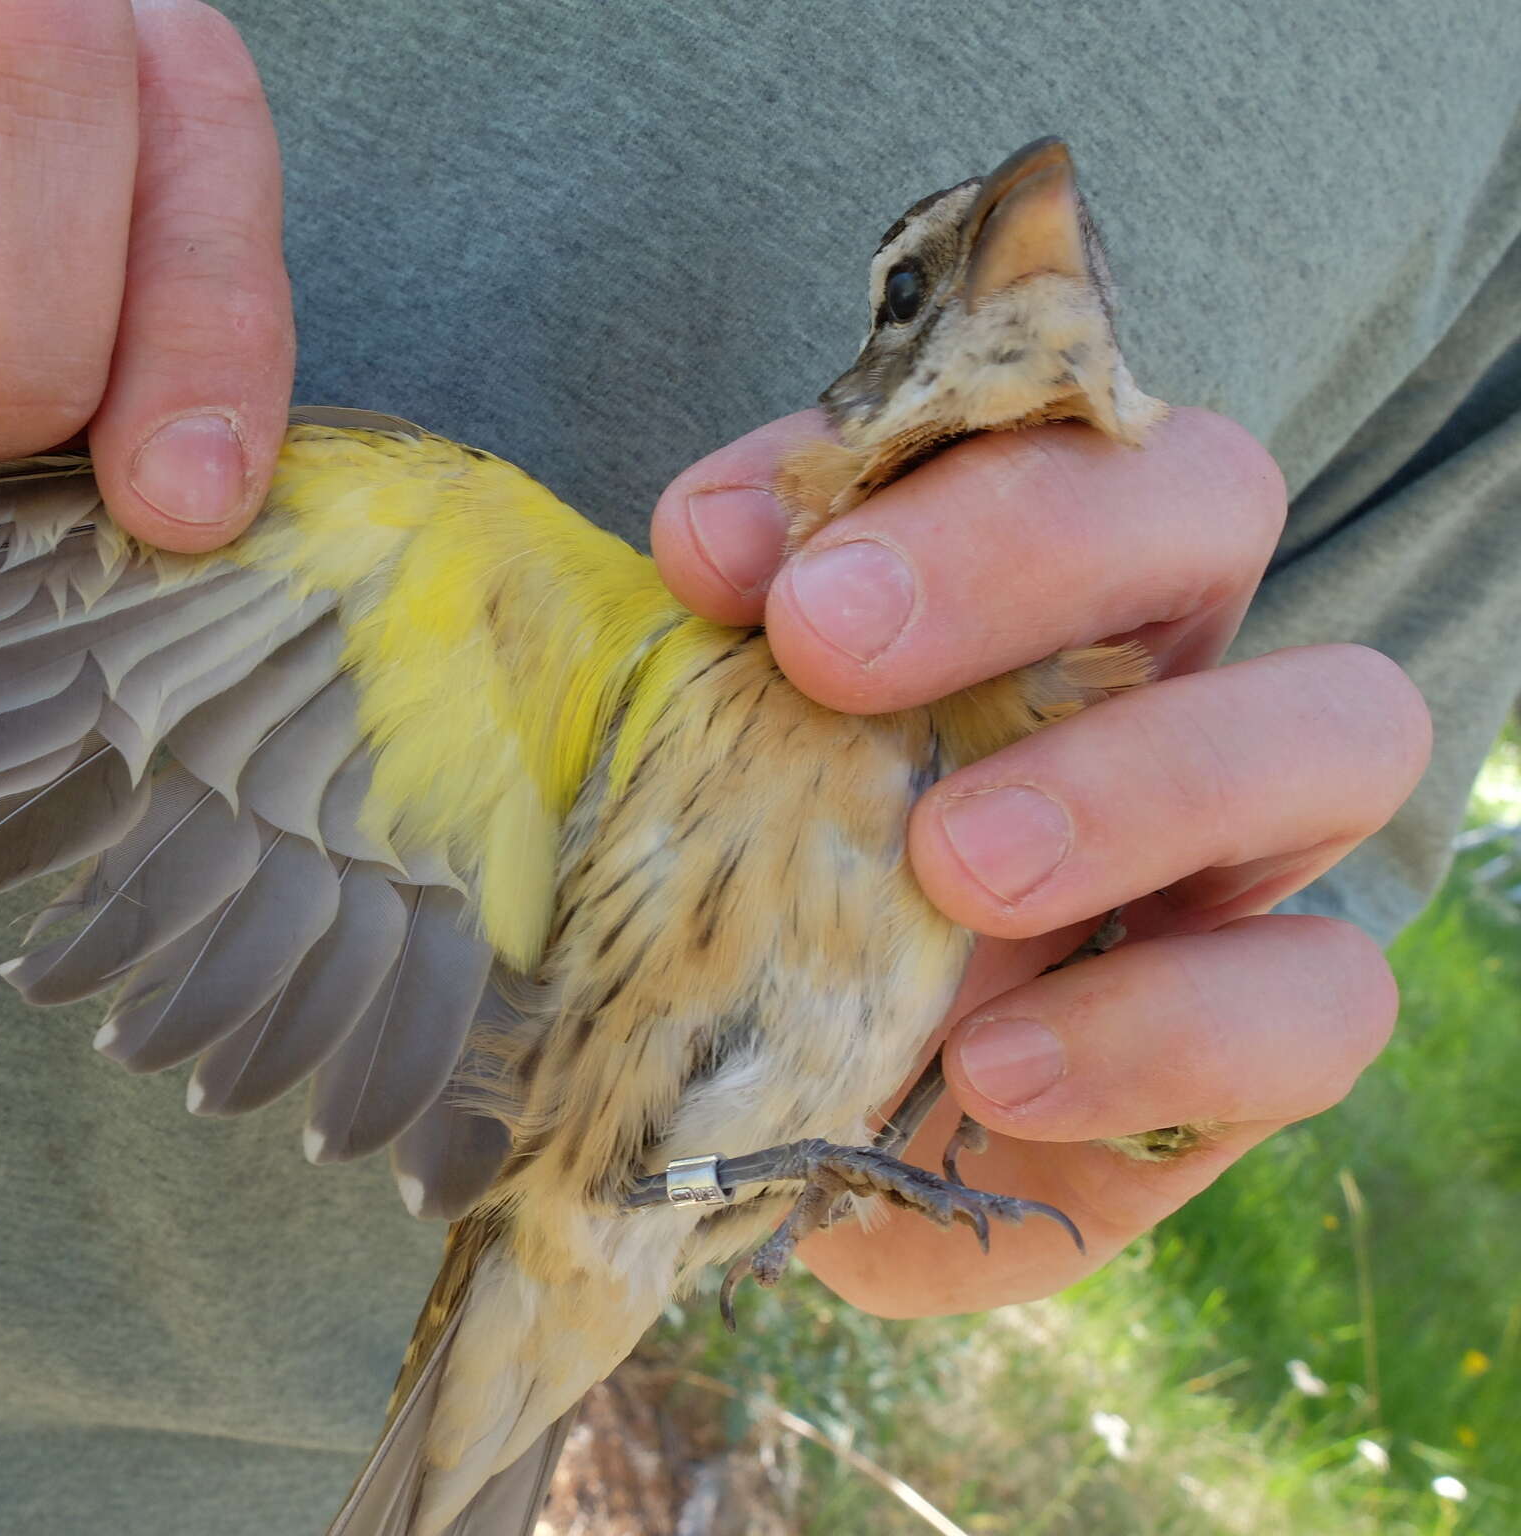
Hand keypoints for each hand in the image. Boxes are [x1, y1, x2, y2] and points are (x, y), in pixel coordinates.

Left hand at [652, 407, 1429, 1315]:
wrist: (775, 1155)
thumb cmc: (728, 937)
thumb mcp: (672, 798)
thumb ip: (676, 684)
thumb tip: (691, 554)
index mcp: (1002, 590)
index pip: (1007, 424)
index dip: (876, 453)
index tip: (709, 548)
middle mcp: (1143, 680)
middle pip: (1204, 500)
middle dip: (1022, 542)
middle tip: (829, 640)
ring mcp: (1224, 857)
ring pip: (1340, 726)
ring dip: (1139, 777)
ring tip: (951, 866)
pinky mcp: (1257, 1045)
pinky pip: (1320, 998)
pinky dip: (1159, 1027)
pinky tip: (989, 1066)